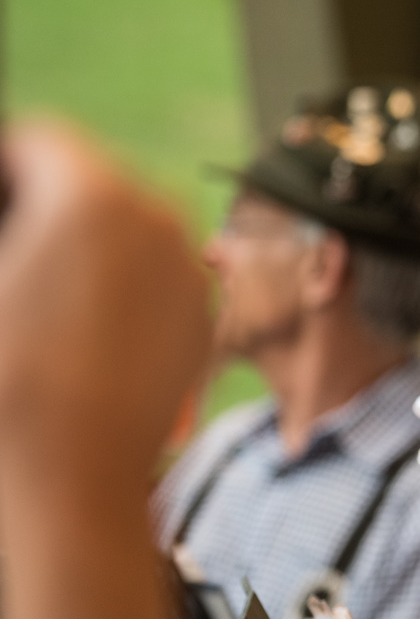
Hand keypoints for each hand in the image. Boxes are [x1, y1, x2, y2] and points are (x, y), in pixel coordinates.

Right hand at [0, 124, 210, 493]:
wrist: (70, 479)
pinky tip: (74, 325)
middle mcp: (157, 217)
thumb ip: (11, 223)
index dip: (4, 163)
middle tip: (12, 243)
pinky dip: (115, 283)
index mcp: (92, 196)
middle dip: (39, 201)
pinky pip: (151, 273)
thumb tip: (19, 225)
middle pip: (85, 179)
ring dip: (79, 242)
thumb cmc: (6, 385)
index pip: (37, 139)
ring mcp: (188, 266)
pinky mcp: (200, 314)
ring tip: (33, 289)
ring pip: (123, 227)